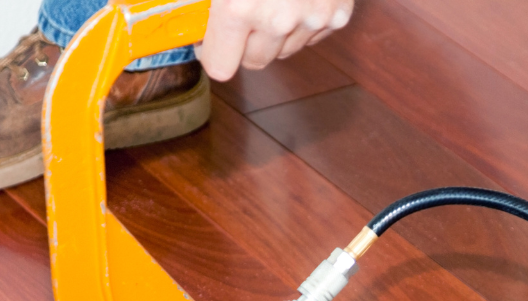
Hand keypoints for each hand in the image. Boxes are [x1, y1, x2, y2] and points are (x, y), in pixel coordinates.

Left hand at [198, 0, 353, 80]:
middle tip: (242, 14)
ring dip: (276, 33)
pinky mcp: (339, 12)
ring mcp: (313, 17)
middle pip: (254, 62)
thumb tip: (188, 19)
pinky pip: (314, 33)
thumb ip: (206, 2)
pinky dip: (305, 20)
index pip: (220, 67)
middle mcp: (277, 19)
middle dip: (244, 44)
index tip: (209, 41)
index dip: (212, 53)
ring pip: (285, 49)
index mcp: (239, 6)